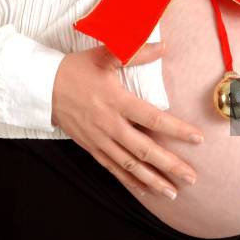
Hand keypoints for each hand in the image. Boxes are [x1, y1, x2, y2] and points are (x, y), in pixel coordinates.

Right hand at [51, 41, 203, 199]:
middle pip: (145, 150)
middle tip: (192, 179)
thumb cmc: (75, 69)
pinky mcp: (91, 147)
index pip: (153, 119)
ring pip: (130, 166)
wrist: (41, 86)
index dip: (177, 130)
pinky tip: (145, 191)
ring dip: (152, 180)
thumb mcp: (104, 55)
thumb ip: (135, 52)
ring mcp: (100, 139)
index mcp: (117, 101)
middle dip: (170, 166)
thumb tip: (163, 46)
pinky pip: (113, 169)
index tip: (198, 139)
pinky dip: (130, 182)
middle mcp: (110, 125)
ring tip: (173, 193)